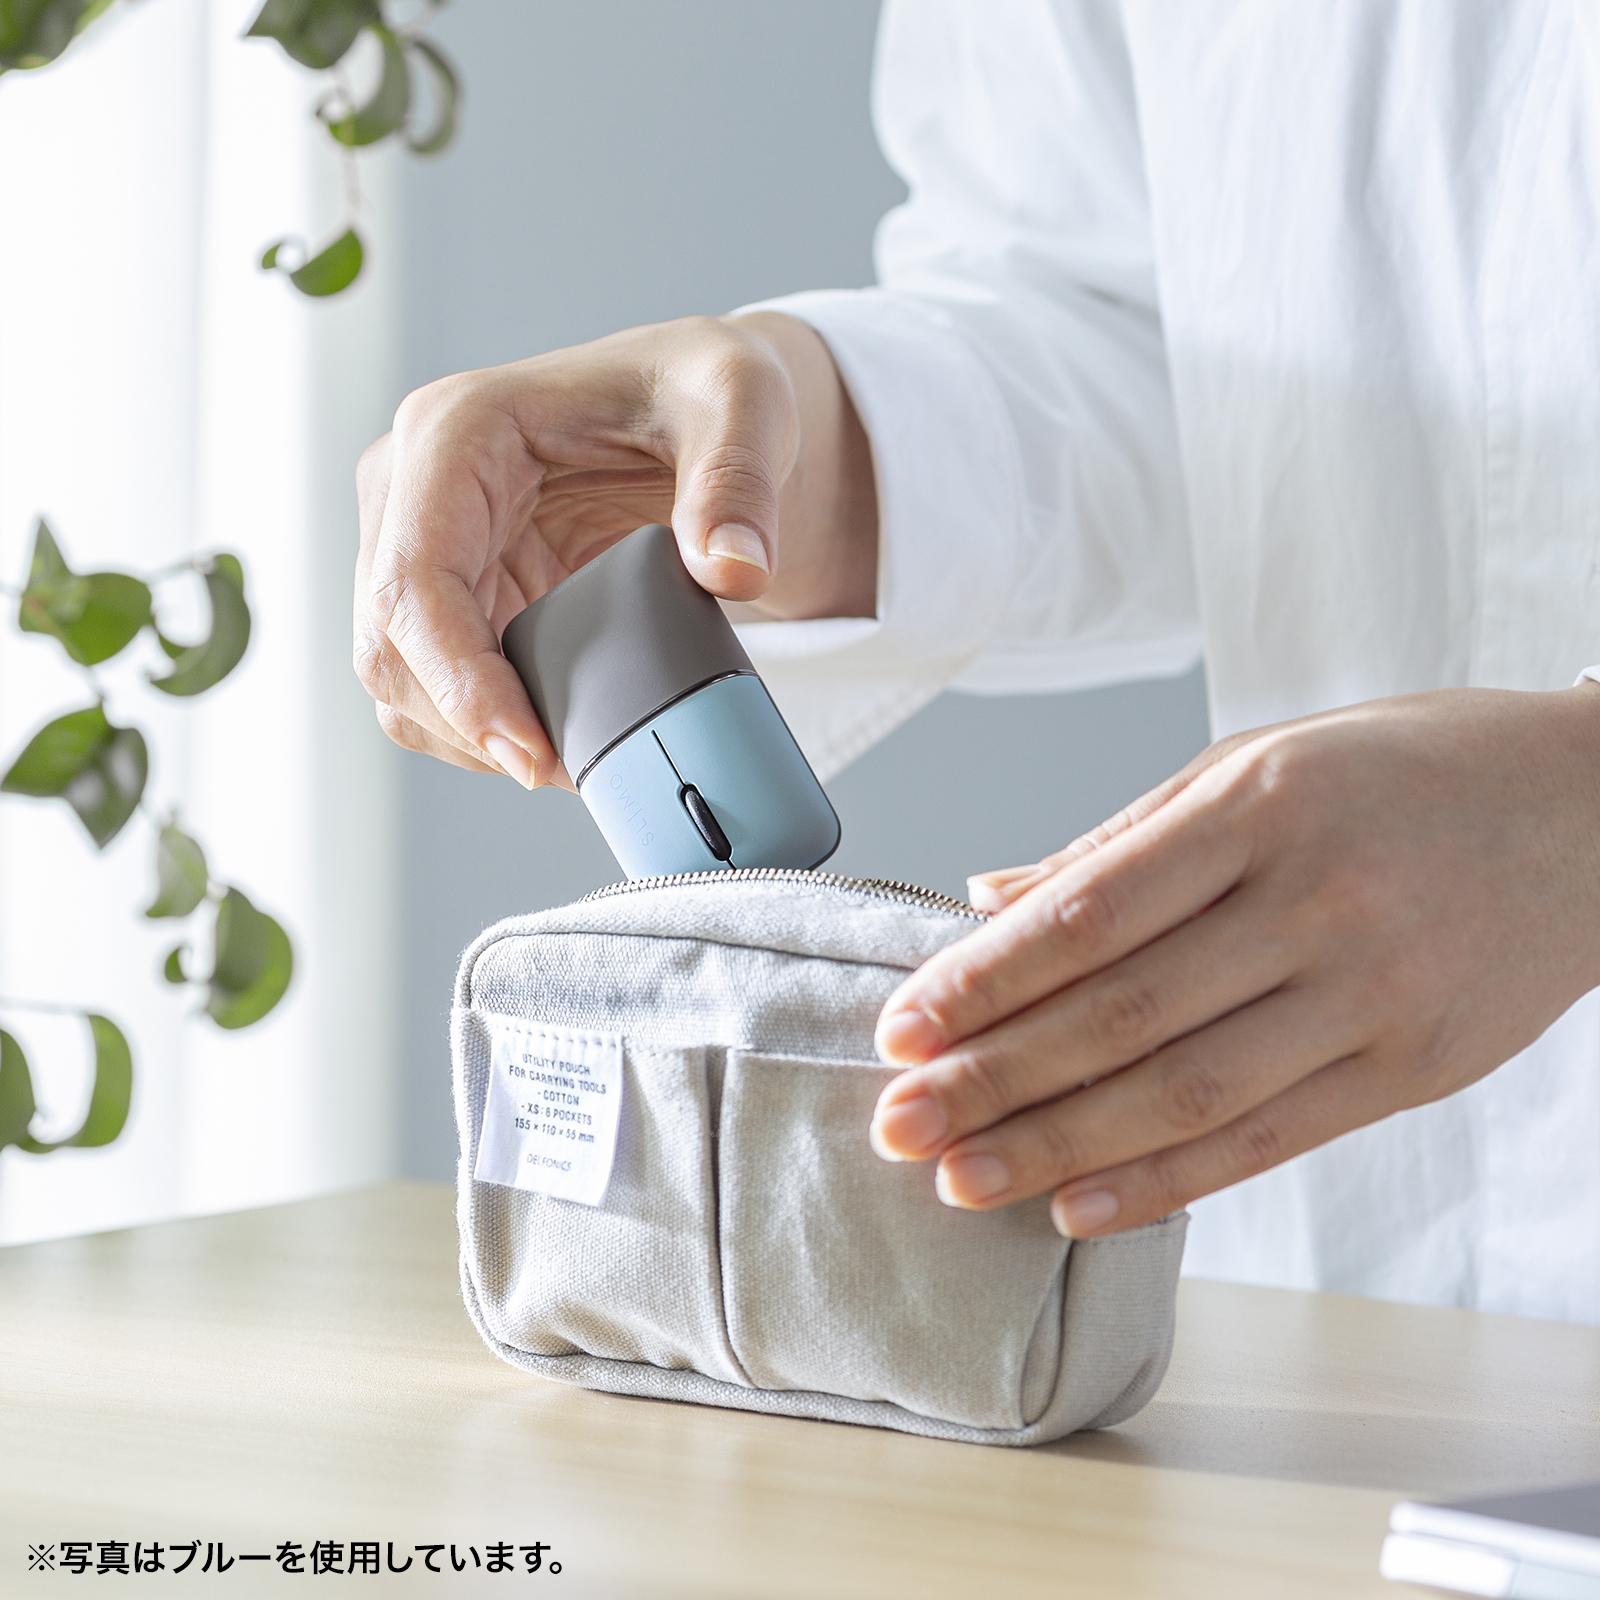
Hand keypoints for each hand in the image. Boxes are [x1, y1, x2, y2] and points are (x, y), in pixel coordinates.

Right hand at [353, 312, 874, 785]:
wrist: (704, 412)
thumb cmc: (703, 389)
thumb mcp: (743, 402)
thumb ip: (739, 482)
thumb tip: (732, 568)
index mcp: (459, 429)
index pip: (414, 578)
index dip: (460, 681)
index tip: (531, 751)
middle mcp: (415, 485)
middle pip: (388, 642)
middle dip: (467, 724)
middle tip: (564, 772)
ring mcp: (424, 544)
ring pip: (399, 678)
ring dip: (470, 738)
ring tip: (569, 761)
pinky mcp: (453, 594)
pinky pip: (434, 687)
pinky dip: (483, 729)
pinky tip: (553, 739)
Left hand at [868, 686, 1599, 1236]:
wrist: (1591, 809)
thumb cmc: (1402, 769)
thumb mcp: (1255, 762)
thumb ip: (1121, 844)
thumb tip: (990, 898)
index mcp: (1261, 807)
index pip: (1093, 911)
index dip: (985, 979)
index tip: (902, 1028)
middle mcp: (1317, 903)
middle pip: (1123, 1014)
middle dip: (995, 1077)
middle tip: (898, 1123)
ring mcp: (1373, 993)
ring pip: (1187, 1092)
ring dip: (1059, 1146)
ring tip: (960, 1180)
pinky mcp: (1414, 1067)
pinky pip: (1272, 1139)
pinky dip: (1168, 1182)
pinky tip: (1079, 1207)